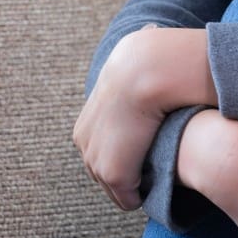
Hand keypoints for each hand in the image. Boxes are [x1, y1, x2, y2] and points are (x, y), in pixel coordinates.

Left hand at [73, 26, 213, 209]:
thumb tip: (150, 40)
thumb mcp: (136, 66)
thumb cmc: (153, 62)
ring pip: (110, 184)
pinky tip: (152, 194)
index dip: (122, 155)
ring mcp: (96, 156)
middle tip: (146, 182)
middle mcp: (84, 137)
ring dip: (129, 189)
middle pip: (99, 169)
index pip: (98, 147)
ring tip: (152, 188)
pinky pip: (124, 195)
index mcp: (89, 116)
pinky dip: (136, 197)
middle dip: (120, 177)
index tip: (142, 159)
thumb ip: (137, 75)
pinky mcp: (112, 171)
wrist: (149, 70)